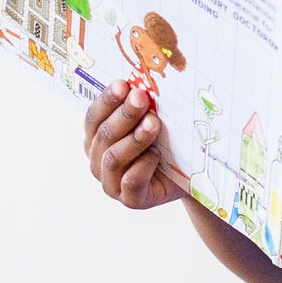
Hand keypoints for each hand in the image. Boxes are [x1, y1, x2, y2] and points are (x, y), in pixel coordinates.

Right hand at [83, 81, 185, 210]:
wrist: (188, 178)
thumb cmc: (165, 144)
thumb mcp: (153, 121)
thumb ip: (143, 106)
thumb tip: (142, 83)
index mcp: (96, 139)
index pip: (93, 117)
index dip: (106, 100)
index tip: (123, 84)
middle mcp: (98, 161)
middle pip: (104, 135)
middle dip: (124, 114)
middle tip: (141, 97)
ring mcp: (111, 183)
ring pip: (114, 158)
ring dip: (134, 138)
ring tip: (153, 123)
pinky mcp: (131, 200)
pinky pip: (131, 181)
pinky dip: (143, 166)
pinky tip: (156, 154)